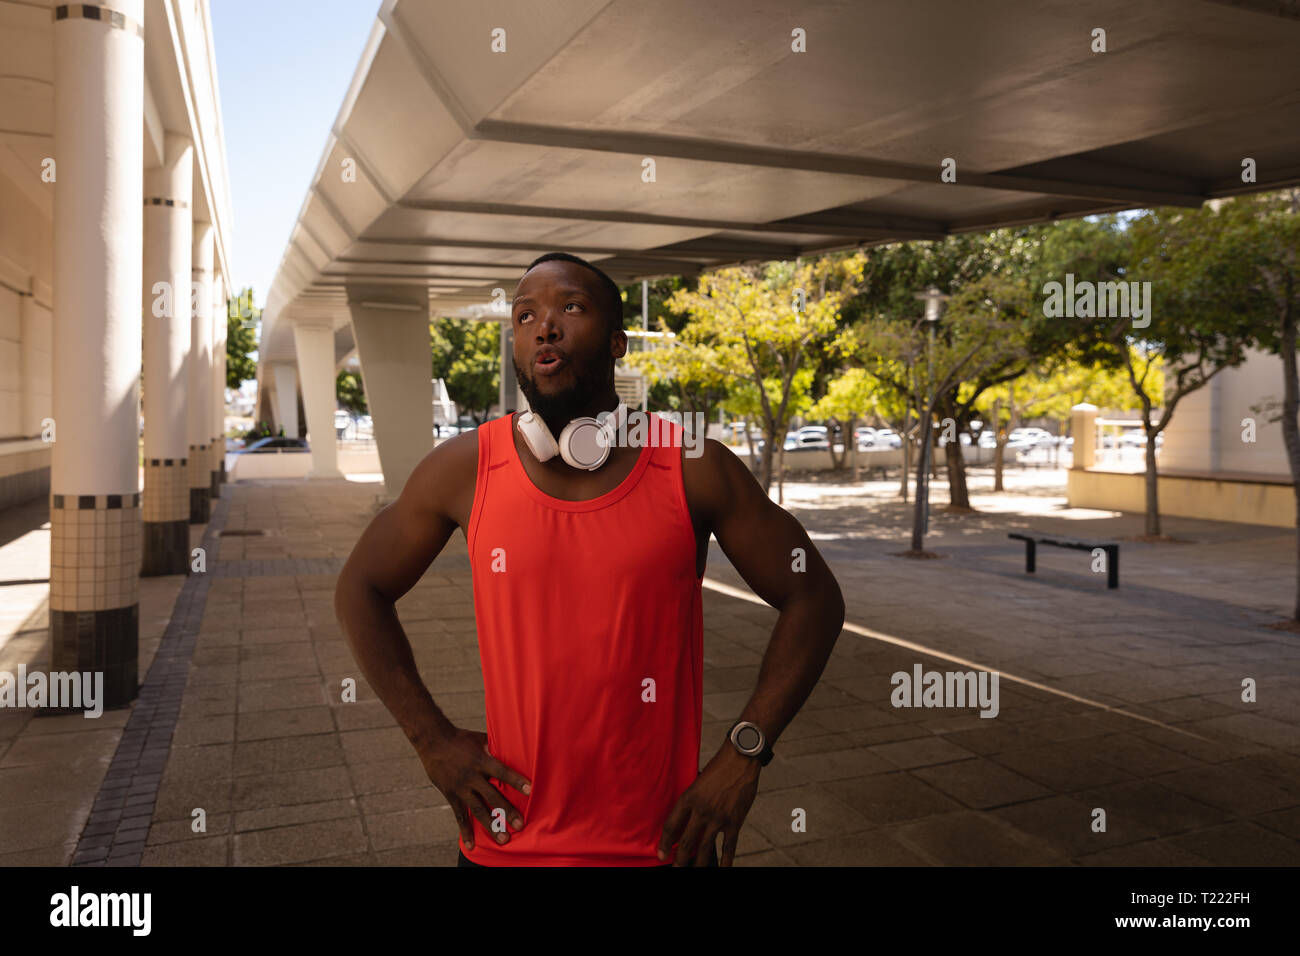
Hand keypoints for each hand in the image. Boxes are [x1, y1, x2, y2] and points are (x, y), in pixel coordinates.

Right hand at [416, 726, 530, 848]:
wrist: (433, 742)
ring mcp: (461, 788)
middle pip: (492, 796)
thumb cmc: (461, 738)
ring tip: (503, 839)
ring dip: (491, 826)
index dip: (516, 781)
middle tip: (520, 825)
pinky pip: (459, 816)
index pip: (502, 772)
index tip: (530, 790)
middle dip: (507, 811)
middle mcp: (472, 776)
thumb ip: (495, 748)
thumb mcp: (480, 739)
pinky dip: (465, 831)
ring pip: (478, 810)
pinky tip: (471, 845)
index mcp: (481, 761)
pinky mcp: (451, 795)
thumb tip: (513, 749)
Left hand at [657, 745, 760, 865]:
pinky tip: (723, 868)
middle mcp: (701, 810)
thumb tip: (686, 820)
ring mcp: (718, 817)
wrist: (741, 759)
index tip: (661, 855)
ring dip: (698, 864)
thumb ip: (692, 800)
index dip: (664, 843)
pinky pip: (728, 846)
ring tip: (694, 872)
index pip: (671, 826)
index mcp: (688, 798)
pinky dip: (726, 860)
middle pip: (686, 842)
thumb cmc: (719, 768)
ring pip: (705, 848)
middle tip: (675, 869)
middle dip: (679, 860)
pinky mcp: (734, 821)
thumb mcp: (697, 781)